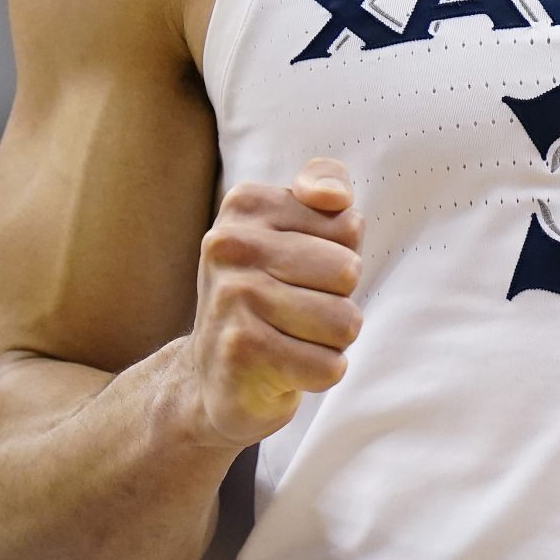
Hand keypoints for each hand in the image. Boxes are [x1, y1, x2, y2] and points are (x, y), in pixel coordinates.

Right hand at [177, 158, 364, 449]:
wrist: (210, 375)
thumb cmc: (271, 292)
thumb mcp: (296, 226)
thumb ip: (324, 183)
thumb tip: (336, 197)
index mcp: (246, 205)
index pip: (349, 227)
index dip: (340, 257)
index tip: (299, 269)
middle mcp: (230, 245)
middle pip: (348, 272)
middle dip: (338, 300)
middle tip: (296, 310)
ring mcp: (231, 297)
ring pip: (344, 321)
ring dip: (330, 341)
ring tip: (291, 337)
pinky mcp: (241, 352)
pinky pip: (329, 366)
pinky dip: (319, 373)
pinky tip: (285, 367)